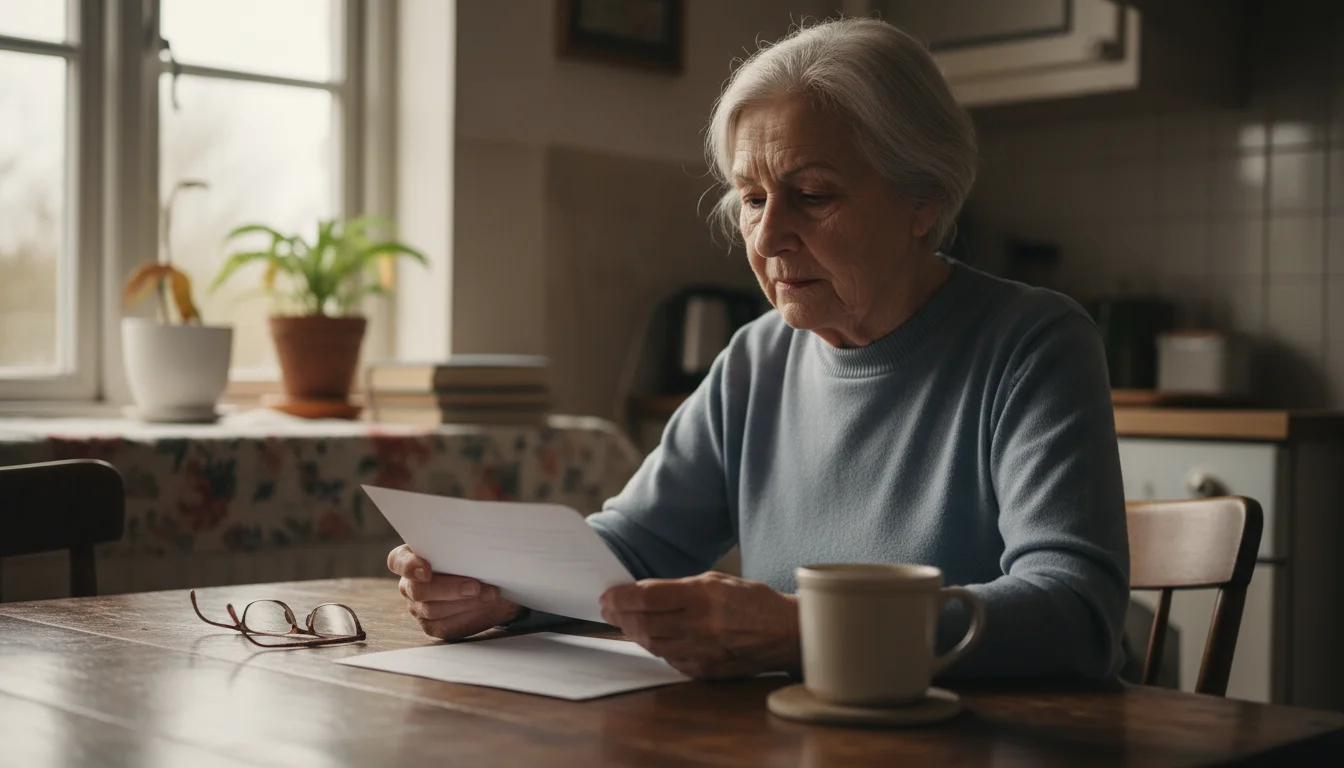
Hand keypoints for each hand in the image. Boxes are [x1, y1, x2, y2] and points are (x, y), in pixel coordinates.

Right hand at [387, 544, 521, 639]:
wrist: (490, 582)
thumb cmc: (475, 556)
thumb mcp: (473, 542)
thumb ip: (467, 536)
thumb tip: (482, 524)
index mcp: (410, 558)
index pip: (398, 561)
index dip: (409, 566)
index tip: (427, 570)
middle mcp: (409, 585)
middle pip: (417, 590)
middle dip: (449, 588)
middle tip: (475, 585)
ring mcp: (419, 607)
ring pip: (433, 610)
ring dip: (464, 602)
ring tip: (490, 594)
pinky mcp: (434, 626)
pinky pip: (446, 625)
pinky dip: (467, 616)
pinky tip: (485, 606)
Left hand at [600, 571, 799, 678]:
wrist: (786, 633)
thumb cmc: (752, 601)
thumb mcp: (716, 581)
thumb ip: (679, 588)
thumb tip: (642, 595)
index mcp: (704, 596)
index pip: (648, 597)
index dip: (622, 597)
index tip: (608, 596)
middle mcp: (701, 625)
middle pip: (645, 623)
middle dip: (620, 616)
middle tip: (608, 609)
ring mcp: (703, 652)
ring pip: (653, 644)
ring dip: (633, 633)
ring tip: (624, 622)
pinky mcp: (706, 671)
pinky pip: (669, 660)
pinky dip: (656, 647)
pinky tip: (650, 637)